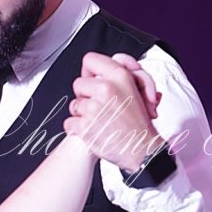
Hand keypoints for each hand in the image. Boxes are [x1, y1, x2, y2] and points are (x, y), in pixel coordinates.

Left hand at [64, 52, 165, 170]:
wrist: (141, 150)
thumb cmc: (140, 124)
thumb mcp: (138, 89)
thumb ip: (122, 74)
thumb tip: (105, 69)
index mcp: (119, 76)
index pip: (90, 60)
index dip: (89, 71)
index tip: (91, 80)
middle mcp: (106, 89)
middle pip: (78, 84)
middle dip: (85, 95)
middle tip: (98, 105)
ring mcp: (93, 107)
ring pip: (74, 105)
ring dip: (82, 113)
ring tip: (99, 121)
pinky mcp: (84, 125)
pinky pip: (69, 122)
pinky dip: (77, 129)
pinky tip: (92, 131)